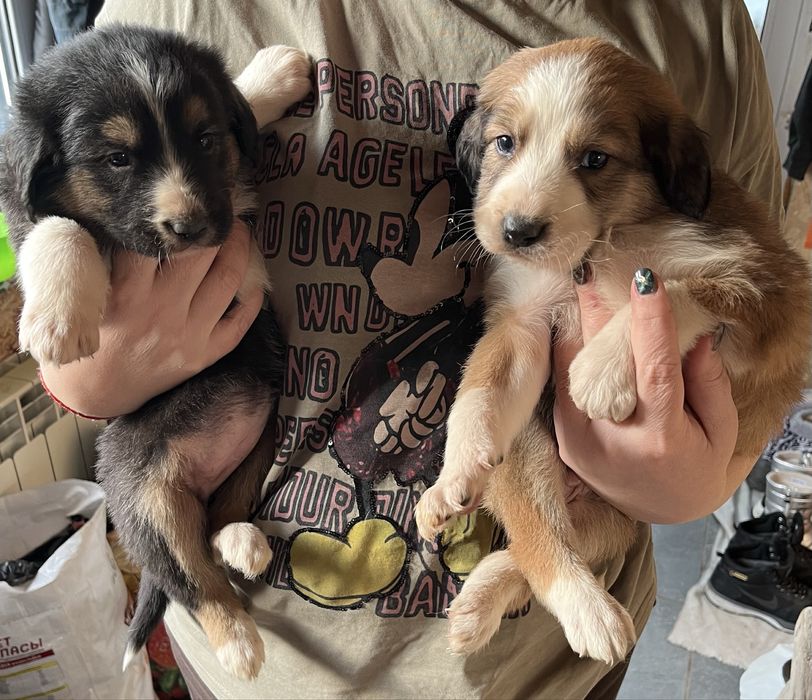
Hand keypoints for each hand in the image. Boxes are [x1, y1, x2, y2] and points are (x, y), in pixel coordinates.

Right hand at [39, 221, 263, 417]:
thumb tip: (143, 218)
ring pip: (228, 279)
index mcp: (127, 291)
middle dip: (218, 225)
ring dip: (241, 250)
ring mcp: (187, 335)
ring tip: (241, 234)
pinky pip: (240, 321)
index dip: (176, 215)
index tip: (187, 200)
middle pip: (201, 253)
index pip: (158, 240)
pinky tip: (254, 278)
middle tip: (223, 211)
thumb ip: (111, 257)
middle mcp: (161, 311)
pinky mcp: (204, 355)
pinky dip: (252, 296)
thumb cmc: (93, 331)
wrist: (95, 391)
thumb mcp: (89, 292)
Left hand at [553, 266, 745, 523]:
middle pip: (602, 361)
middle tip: (593, 267)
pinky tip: (576, 319)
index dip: (649, 322)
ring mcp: (579, 438)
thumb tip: (690, 332)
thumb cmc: (695, 467)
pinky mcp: (562, 436)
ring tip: (583, 283)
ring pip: (574, 367)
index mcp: (660, 438)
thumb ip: (708, 382)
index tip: (644, 278)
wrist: (656, 509)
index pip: (655, 370)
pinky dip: (570, 348)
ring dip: (580, 323)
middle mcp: (612, 438)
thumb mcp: (721, 432)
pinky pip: (563, 381)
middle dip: (597, 310)